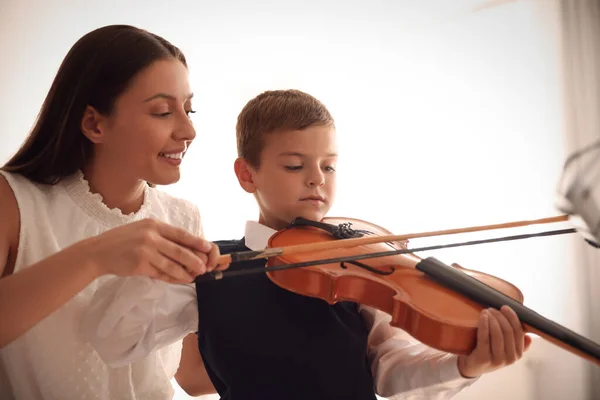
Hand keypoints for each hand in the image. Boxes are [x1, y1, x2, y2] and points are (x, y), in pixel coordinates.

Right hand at [82, 218, 228, 282]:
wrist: (99, 251)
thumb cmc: (123, 241)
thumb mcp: (143, 230)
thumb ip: (162, 236)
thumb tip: (186, 248)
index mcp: (154, 225)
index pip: (181, 234)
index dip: (197, 242)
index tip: (208, 248)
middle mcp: (151, 236)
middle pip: (180, 250)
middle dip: (195, 260)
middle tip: (204, 268)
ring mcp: (145, 250)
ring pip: (172, 264)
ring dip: (185, 272)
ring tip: (193, 276)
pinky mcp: (140, 265)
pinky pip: (161, 274)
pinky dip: (172, 278)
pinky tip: (179, 280)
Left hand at [457, 305, 531, 377]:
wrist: (473, 366)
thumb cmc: (489, 352)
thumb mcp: (505, 350)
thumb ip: (518, 344)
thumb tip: (529, 337)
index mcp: (518, 354)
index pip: (519, 331)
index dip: (512, 317)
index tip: (504, 307)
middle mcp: (511, 358)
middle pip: (508, 331)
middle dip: (500, 316)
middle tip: (491, 309)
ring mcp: (498, 360)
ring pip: (497, 334)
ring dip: (492, 319)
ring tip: (486, 311)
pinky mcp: (484, 359)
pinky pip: (485, 338)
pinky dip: (484, 324)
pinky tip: (483, 316)